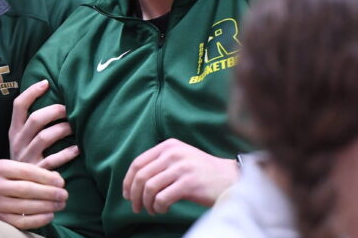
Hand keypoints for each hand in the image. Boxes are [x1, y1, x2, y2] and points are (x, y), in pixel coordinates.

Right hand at [0, 159, 67, 228]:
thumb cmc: (10, 181)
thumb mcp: (18, 171)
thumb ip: (37, 173)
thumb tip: (58, 181)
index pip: (27, 171)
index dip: (46, 177)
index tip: (62, 183)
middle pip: (26, 189)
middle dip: (49, 193)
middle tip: (64, 195)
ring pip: (25, 206)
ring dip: (47, 206)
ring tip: (60, 205)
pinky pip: (21, 222)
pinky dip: (38, 219)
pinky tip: (50, 216)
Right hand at [9, 80, 78, 168]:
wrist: (15, 190)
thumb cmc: (26, 157)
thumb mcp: (22, 140)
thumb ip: (32, 123)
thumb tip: (52, 97)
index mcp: (13, 131)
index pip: (18, 106)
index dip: (31, 92)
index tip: (46, 83)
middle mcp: (18, 142)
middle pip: (35, 119)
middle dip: (54, 111)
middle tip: (68, 109)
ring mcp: (26, 157)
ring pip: (44, 137)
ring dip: (62, 129)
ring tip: (75, 126)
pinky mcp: (37, 172)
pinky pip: (53, 160)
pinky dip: (67, 153)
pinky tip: (77, 149)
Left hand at [122, 139, 237, 213]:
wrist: (230, 177)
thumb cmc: (202, 172)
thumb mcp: (180, 158)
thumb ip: (160, 163)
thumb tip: (134, 182)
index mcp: (168, 146)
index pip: (138, 163)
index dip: (128, 181)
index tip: (127, 194)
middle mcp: (173, 153)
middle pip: (141, 176)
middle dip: (134, 195)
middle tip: (136, 208)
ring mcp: (181, 168)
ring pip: (149, 188)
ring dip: (146, 203)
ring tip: (151, 210)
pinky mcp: (189, 183)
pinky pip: (162, 198)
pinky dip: (158, 207)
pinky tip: (162, 209)